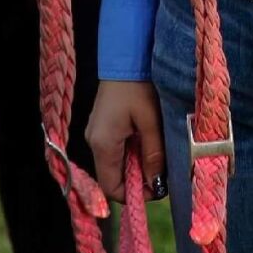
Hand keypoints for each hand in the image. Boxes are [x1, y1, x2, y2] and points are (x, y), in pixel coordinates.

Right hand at [85, 79, 166, 203]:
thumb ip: (153, 155)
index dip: (132, 195)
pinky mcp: (100, 126)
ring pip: (114, 164)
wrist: (125, 56)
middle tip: (159, 171)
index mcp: (103, 143)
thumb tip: (156, 185)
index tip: (155, 189)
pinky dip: (130, 153)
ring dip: (134, 166)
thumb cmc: (138, 86)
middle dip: (136, 180)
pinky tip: (145, 141)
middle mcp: (93, 142)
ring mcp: (95, 133)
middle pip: (112, 177)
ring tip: (155, 154)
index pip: (110, 187)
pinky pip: (113, 151)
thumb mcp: (151, 121)